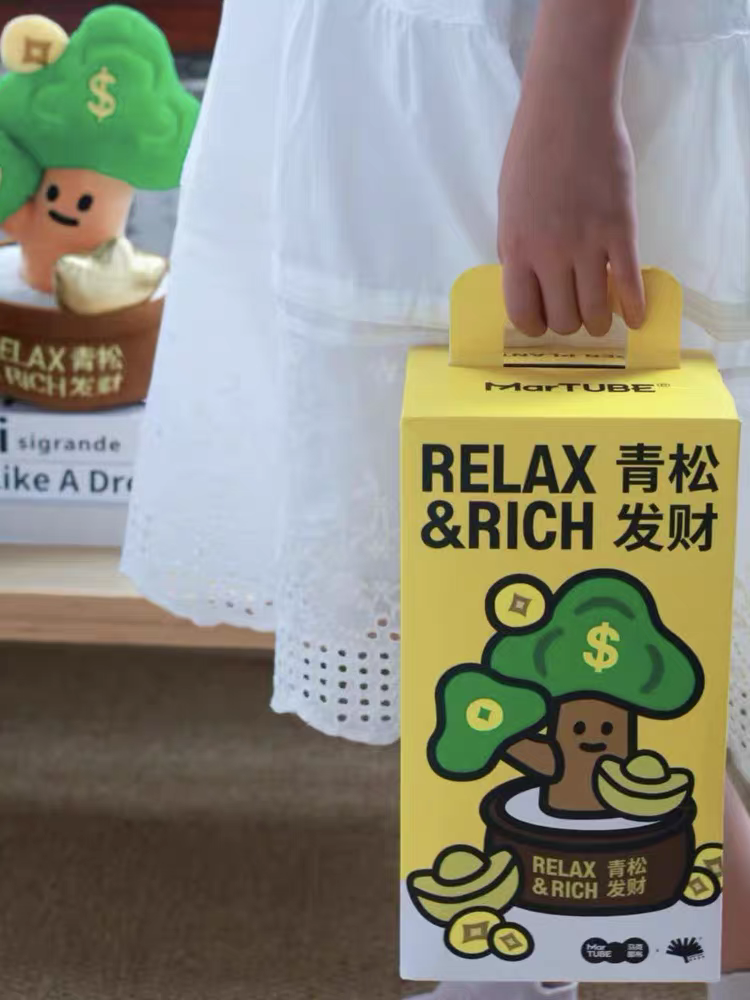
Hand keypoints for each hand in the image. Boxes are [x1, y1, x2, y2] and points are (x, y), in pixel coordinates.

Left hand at [498, 0, 644, 336]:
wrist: (568, 109)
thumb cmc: (531, 152)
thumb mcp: (507, 206)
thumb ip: (515, 246)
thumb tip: (527, 280)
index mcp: (517, 248)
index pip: (523, 312)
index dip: (533, 326)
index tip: (541, 322)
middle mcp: (551, 253)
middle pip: (563, 318)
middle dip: (568, 324)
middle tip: (574, 314)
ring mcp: (588, 243)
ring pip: (596, 310)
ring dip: (599, 322)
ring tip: (602, 317)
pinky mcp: (621, 229)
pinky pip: (630, 283)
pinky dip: (634, 307)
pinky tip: (636, 317)